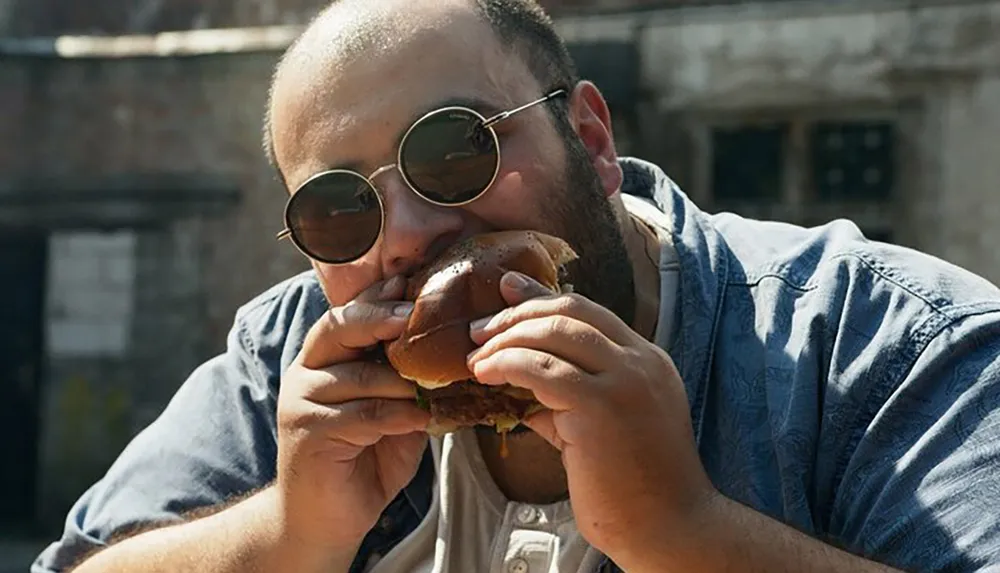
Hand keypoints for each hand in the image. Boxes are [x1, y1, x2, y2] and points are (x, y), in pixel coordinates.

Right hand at [275, 276, 429, 556]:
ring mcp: (301, 402)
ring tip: (436, 386)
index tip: (409, 281)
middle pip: (339, 328)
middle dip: (380, 317)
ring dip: (403, 381)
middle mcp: (306, 373)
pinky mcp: (307, 433)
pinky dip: (397, 416)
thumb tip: (453, 353)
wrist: (324, 520)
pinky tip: (421, 421)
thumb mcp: (393, 414)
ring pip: (360, 375)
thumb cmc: (363, 461)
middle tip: (414, 314)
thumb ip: (408, 383)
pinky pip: (362, 415)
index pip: (346, 315)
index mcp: (323, 359)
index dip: (377, 296)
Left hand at [467, 272, 717, 567]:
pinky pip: (541, 369)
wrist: (668, 528)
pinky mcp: (600, 406)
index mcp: (648, 360)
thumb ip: (570, 401)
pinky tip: (485, 374)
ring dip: (505, 339)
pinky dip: (507, 364)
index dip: (542, 298)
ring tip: (476, 356)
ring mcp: (624, 380)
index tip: (507, 291)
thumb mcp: (607, 428)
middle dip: (517, 313)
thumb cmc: (637, 488)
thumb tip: (523, 388)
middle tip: (480, 330)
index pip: (589, 311)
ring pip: (553, 332)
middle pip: (570, 311)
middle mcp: (641, 361)